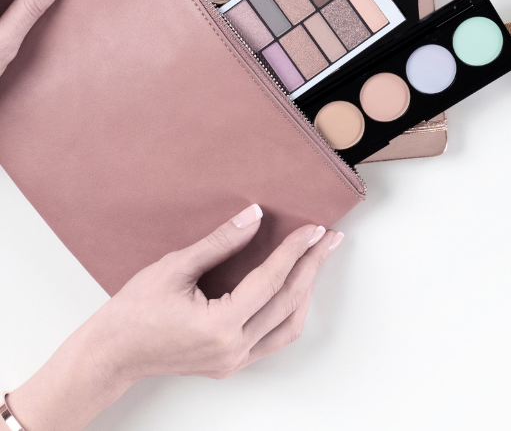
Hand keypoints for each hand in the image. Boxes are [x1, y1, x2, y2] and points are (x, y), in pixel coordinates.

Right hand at [7, 206, 343, 429]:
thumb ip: (219, 242)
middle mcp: (232, 349)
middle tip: (330, 238)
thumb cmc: (135, 309)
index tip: (313, 228)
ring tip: (317, 259)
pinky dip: (290, 311)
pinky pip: (273, 338)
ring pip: (288, 325)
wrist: (111, 353)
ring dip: (306, 290)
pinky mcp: (230, 364)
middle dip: (312, 266)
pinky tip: (295, 287)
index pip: (270, 281)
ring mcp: (233, 361)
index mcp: (218, 326)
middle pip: (287, 302)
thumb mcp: (175, 266)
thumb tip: (255, 215)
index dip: (295, 251)